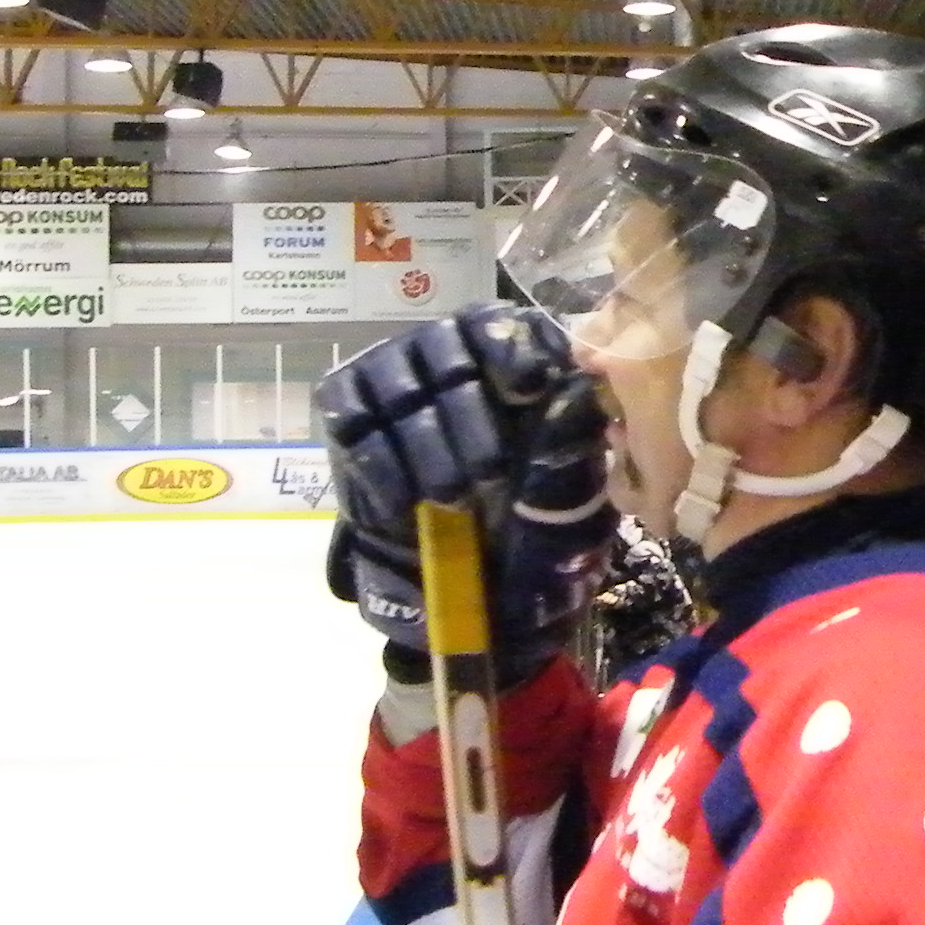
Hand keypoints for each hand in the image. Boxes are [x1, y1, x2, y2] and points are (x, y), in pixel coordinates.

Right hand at [317, 305, 615, 681]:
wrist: (479, 598)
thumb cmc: (536, 538)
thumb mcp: (569, 501)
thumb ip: (569, 447)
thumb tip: (573, 392)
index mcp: (520, 367)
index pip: (510, 326)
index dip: (514, 348)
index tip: (527, 387)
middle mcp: (454, 359)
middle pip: (449, 347)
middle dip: (470, 412)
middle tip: (488, 476)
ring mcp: (396, 386)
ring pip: (399, 382)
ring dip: (428, 444)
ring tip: (453, 499)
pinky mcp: (351, 425)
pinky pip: (354, 425)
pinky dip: (383, 467)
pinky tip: (409, 506)